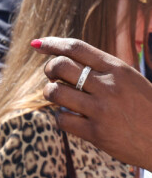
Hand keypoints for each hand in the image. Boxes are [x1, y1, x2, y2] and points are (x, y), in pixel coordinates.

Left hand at [32, 36, 151, 170]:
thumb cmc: (146, 106)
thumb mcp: (129, 78)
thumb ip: (100, 67)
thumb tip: (64, 55)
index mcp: (116, 68)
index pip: (75, 47)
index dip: (52, 43)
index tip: (37, 44)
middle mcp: (108, 86)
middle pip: (60, 66)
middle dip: (49, 69)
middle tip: (52, 76)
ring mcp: (102, 110)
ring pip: (55, 91)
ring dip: (50, 92)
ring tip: (57, 95)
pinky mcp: (97, 134)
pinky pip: (62, 119)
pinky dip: (60, 116)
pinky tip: (68, 117)